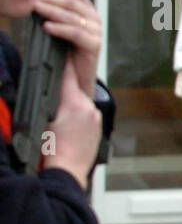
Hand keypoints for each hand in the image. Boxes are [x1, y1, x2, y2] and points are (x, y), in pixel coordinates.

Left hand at [31, 0, 100, 97]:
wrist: (77, 77)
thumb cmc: (67, 51)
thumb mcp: (60, 27)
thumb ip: (55, 13)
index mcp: (88, 11)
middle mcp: (95, 19)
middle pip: (72, 1)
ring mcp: (96, 32)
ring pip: (72, 16)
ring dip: (51, 11)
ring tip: (36, 9)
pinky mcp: (94, 45)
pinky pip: (75, 32)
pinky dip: (60, 28)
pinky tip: (47, 27)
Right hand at [42, 60, 101, 189]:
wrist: (68, 172)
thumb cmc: (52, 151)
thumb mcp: (42, 121)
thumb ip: (44, 101)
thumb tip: (43, 90)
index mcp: (73, 103)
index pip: (67, 75)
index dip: (63, 62)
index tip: (62, 51)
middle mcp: (88, 108)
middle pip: (75, 88)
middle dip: (64, 87)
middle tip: (55, 88)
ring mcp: (95, 118)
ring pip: (81, 102)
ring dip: (70, 104)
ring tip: (59, 116)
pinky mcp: (97, 128)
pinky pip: (86, 115)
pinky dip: (77, 116)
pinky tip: (68, 125)